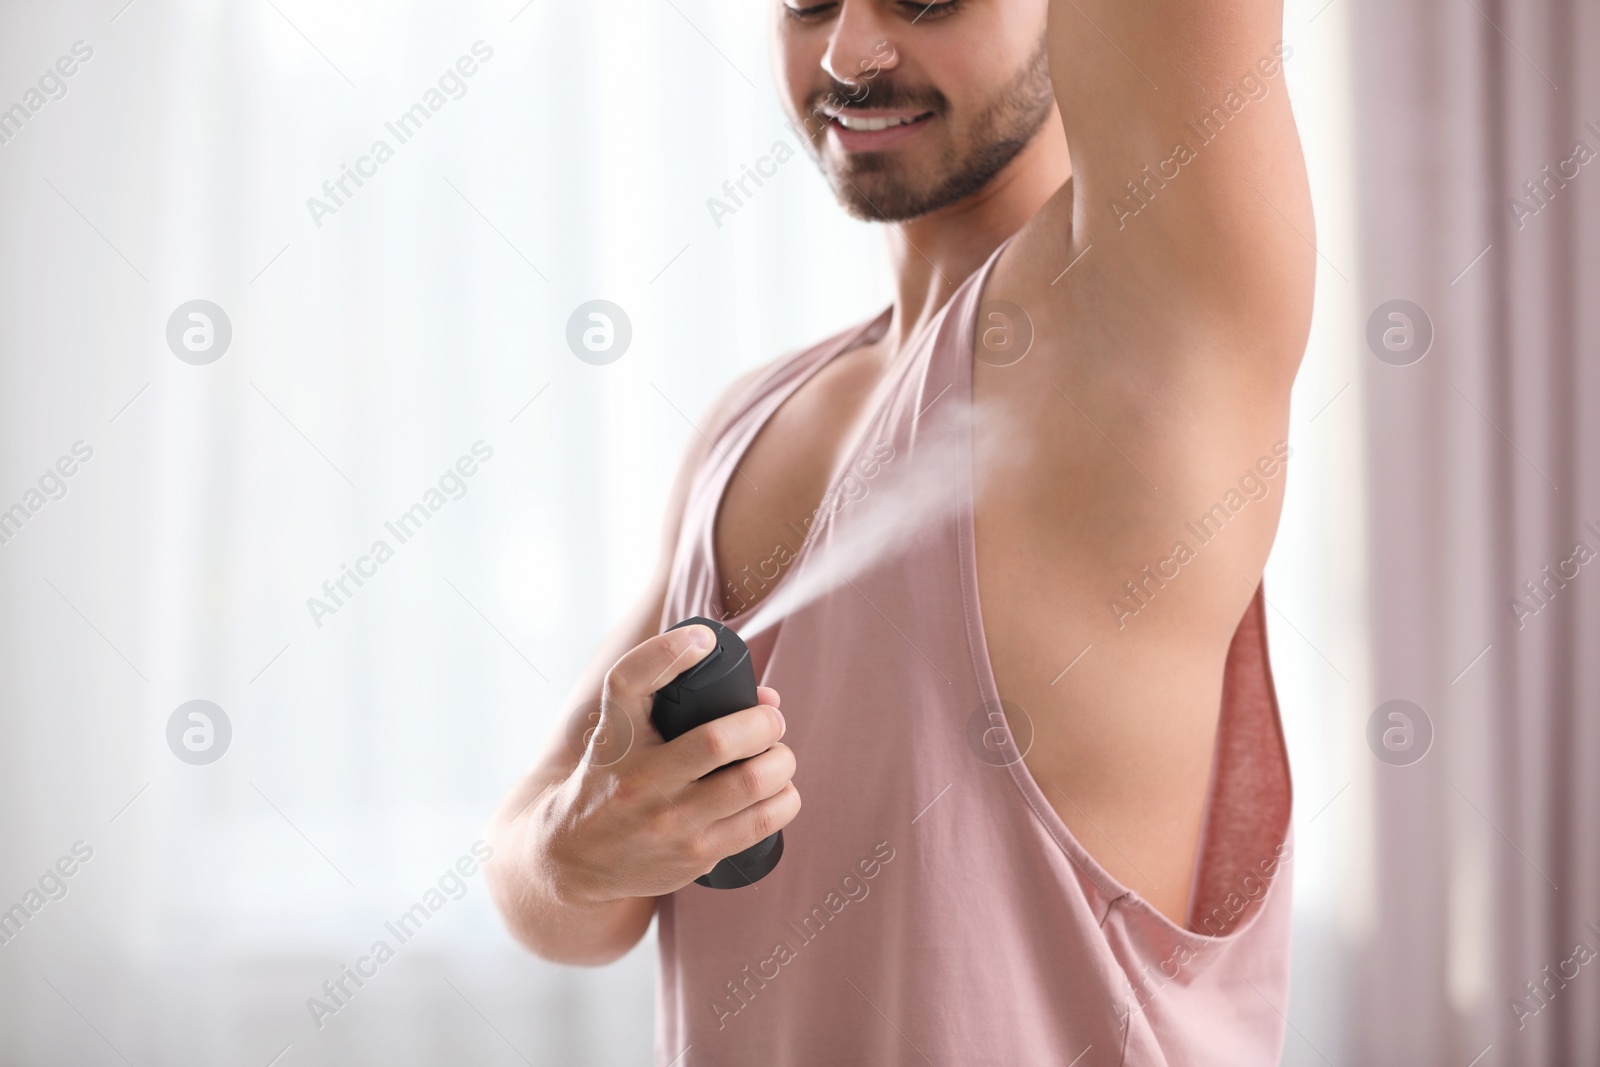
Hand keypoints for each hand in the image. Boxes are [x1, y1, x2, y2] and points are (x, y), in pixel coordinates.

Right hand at [537, 623, 799, 904]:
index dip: (671, 650)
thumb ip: (671, 696)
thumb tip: (768, 697)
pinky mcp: (694, 855)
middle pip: (716, 740)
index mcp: (616, 737)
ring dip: (780, 763)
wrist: (576, 858)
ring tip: (776, 759)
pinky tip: (778, 793)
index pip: (630, 679)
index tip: (703, 641)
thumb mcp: (617, 731)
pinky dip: (784, 800)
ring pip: (750, 783)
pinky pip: (761, 823)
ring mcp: (668, 822)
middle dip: (763, 723)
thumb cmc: (611, 778)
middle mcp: (638, 780)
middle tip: (770, 722)